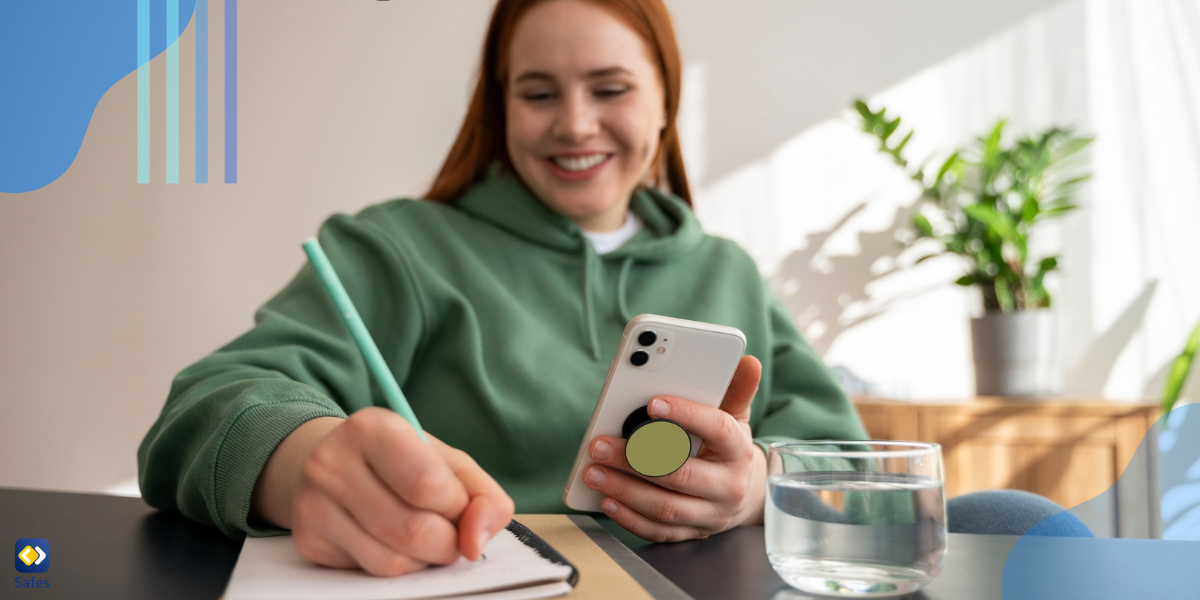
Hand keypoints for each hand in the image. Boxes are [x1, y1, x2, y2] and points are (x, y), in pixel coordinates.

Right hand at [255, 408, 514, 575]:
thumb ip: (483, 497)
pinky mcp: (308, 540)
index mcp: (372, 428)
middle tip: (447, 529)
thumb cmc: (402, 462)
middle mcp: (332, 463)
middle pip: (414, 530)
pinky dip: (396, 565)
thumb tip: (476, 542)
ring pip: (393, 562)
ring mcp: (313, 504)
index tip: (457, 503)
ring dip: (423, 559)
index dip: (457, 506)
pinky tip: (389, 540)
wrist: (335, 464)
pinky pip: (371, 573)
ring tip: (419, 532)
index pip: (428, 484)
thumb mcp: (449, 463)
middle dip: (447, 541)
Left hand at [582, 355, 765, 541]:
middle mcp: (729, 486)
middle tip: (600, 445)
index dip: (686, 415)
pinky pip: (659, 531)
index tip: (653, 402)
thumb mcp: (735, 416)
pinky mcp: (692, 534)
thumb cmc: (727, 447)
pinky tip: (607, 500)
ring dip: (625, 490)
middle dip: (635, 460)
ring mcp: (711, 514)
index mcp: (739, 450)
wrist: (742, 494)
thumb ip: (735, 389)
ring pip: (665, 507)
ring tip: (593, 472)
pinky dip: (630, 518)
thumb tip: (748, 361)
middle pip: (681, 474)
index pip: (717, 430)